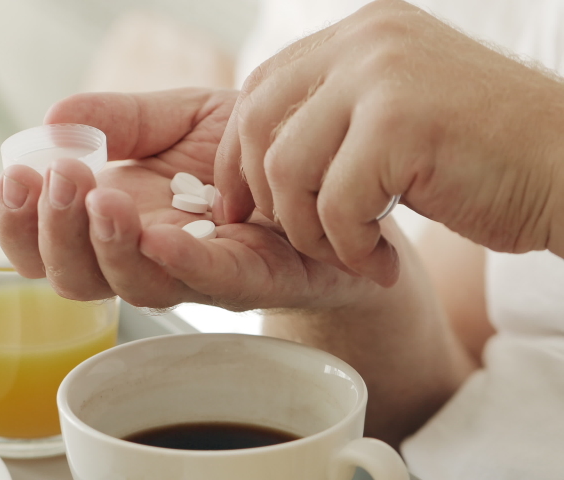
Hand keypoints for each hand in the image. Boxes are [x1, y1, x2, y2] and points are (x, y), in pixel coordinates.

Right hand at [0, 89, 377, 310]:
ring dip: (107, 246)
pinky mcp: (254, 277)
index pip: (45, 243)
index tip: (16, 174)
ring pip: (134, 286)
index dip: (18, 221)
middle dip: (54, 234)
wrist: (330, 167)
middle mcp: (147, 255)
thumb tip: (51, 119)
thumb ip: (118, 119)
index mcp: (117, 218)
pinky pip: (211, 280)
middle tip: (56, 179)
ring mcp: (196, 273)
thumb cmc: (247, 153)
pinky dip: (179, 260)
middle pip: (75, 278)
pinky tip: (157, 230)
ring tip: (99, 196)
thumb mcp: (177, 118)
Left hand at [215, 0, 563, 286]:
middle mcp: (367, 41)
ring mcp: (384, 75)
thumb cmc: (490, 158)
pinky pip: (334, 204)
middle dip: (258, 193)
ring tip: (351, 252)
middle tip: (288, 239)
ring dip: (309, 231)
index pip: (262, 87)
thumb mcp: (400, 114)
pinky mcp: (401, 123)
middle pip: (258, 122)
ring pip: (287, 169)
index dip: (237, 152)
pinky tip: (382, 260)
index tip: (238, 203)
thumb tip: (257, 156)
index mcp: (362, 35)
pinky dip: (349, 248)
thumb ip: (338, 116)